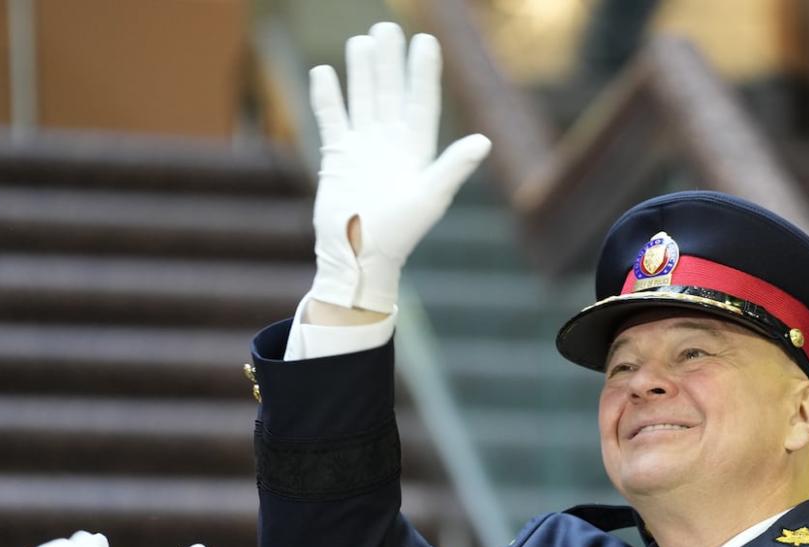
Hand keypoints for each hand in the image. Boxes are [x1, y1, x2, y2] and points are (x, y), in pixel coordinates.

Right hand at [308, 22, 491, 312]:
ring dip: (362, 71)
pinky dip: (328, 97)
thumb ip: (453, 168)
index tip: (425, 41)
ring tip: (362, 40)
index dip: (422, 73)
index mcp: (416, 151)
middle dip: (390, 61)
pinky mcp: (337, 157)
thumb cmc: (400, 234)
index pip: (420, 102)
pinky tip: (325, 72)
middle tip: (388, 27)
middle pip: (390, 93)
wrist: (359, 257)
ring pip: (363, 99)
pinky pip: (332, 119)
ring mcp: (363, 148)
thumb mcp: (430, 199)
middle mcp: (390, 144)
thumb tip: (483, 141)